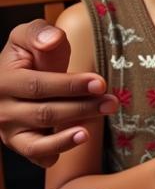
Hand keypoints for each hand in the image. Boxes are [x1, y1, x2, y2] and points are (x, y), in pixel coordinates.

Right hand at [0, 20, 117, 166]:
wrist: (15, 76)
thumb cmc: (29, 55)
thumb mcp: (28, 36)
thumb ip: (39, 33)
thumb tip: (52, 39)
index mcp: (4, 81)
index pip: (38, 86)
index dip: (70, 86)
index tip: (99, 83)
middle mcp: (3, 110)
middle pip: (44, 113)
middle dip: (81, 109)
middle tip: (111, 102)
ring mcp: (9, 130)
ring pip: (37, 142)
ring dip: (68, 138)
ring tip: (90, 132)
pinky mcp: (20, 144)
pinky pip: (36, 155)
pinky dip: (55, 153)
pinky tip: (75, 142)